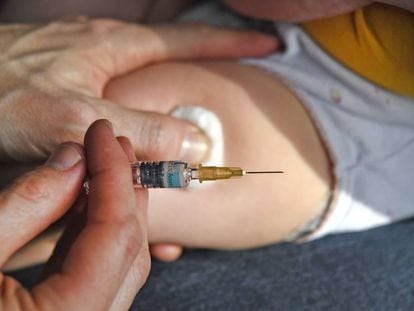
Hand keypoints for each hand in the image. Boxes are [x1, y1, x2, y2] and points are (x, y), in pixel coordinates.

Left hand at [0, 18, 276, 161]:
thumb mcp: (73, 114)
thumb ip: (138, 130)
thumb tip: (196, 144)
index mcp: (112, 45)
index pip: (188, 39)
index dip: (230, 43)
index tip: (267, 45)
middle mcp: (102, 50)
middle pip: (169, 59)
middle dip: (203, 71)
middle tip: (231, 90)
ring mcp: (85, 67)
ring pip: (142, 86)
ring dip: (168, 108)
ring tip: (186, 131)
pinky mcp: (68, 87)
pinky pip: (114, 102)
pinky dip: (133, 122)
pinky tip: (135, 142)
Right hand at [0, 119, 149, 309]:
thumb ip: (27, 204)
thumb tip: (73, 159)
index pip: (117, 233)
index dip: (114, 174)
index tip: (104, 131)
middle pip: (130, 248)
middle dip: (124, 188)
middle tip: (111, 143)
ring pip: (120, 261)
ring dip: (113, 208)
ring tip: (100, 165)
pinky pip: (97, 273)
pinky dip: (94, 232)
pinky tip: (82, 200)